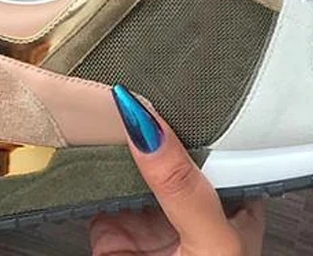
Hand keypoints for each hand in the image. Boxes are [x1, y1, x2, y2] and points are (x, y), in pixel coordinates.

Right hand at [89, 85, 264, 254]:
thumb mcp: (213, 240)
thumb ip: (183, 185)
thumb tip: (150, 129)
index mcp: (230, 200)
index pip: (214, 139)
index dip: (195, 107)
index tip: (170, 72)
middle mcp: (188, 203)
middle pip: (165, 147)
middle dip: (147, 117)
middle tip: (129, 76)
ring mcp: (149, 216)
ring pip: (128, 163)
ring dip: (114, 137)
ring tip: (103, 97)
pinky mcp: (111, 230)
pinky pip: (94, 188)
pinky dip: (85, 164)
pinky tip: (82, 137)